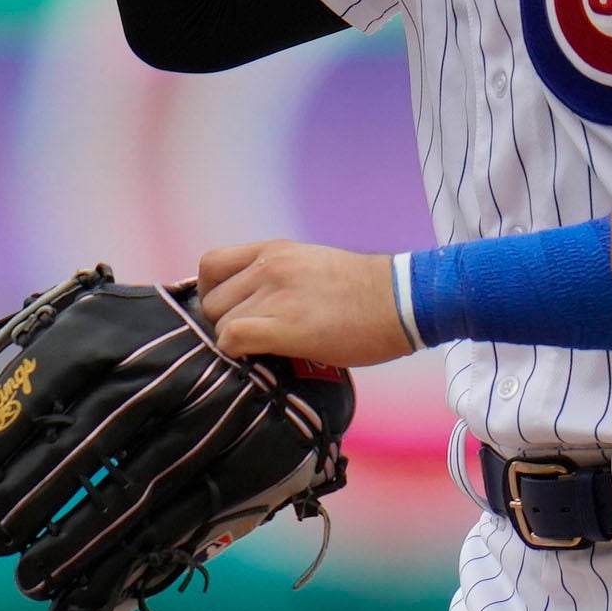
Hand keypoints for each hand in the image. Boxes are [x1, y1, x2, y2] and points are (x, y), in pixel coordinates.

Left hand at [187, 238, 412, 369]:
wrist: (401, 299)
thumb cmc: (366, 290)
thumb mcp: (312, 266)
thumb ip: (278, 278)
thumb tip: (255, 306)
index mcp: (273, 251)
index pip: (210, 265)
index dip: (210, 294)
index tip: (227, 312)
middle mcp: (268, 267)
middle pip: (211, 301)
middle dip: (222, 324)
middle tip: (247, 341)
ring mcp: (275, 295)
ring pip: (220, 323)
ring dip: (234, 342)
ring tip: (261, 352)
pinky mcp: (286, 326)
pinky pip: (233, 339)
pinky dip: (237, 353)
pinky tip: (259, 359)